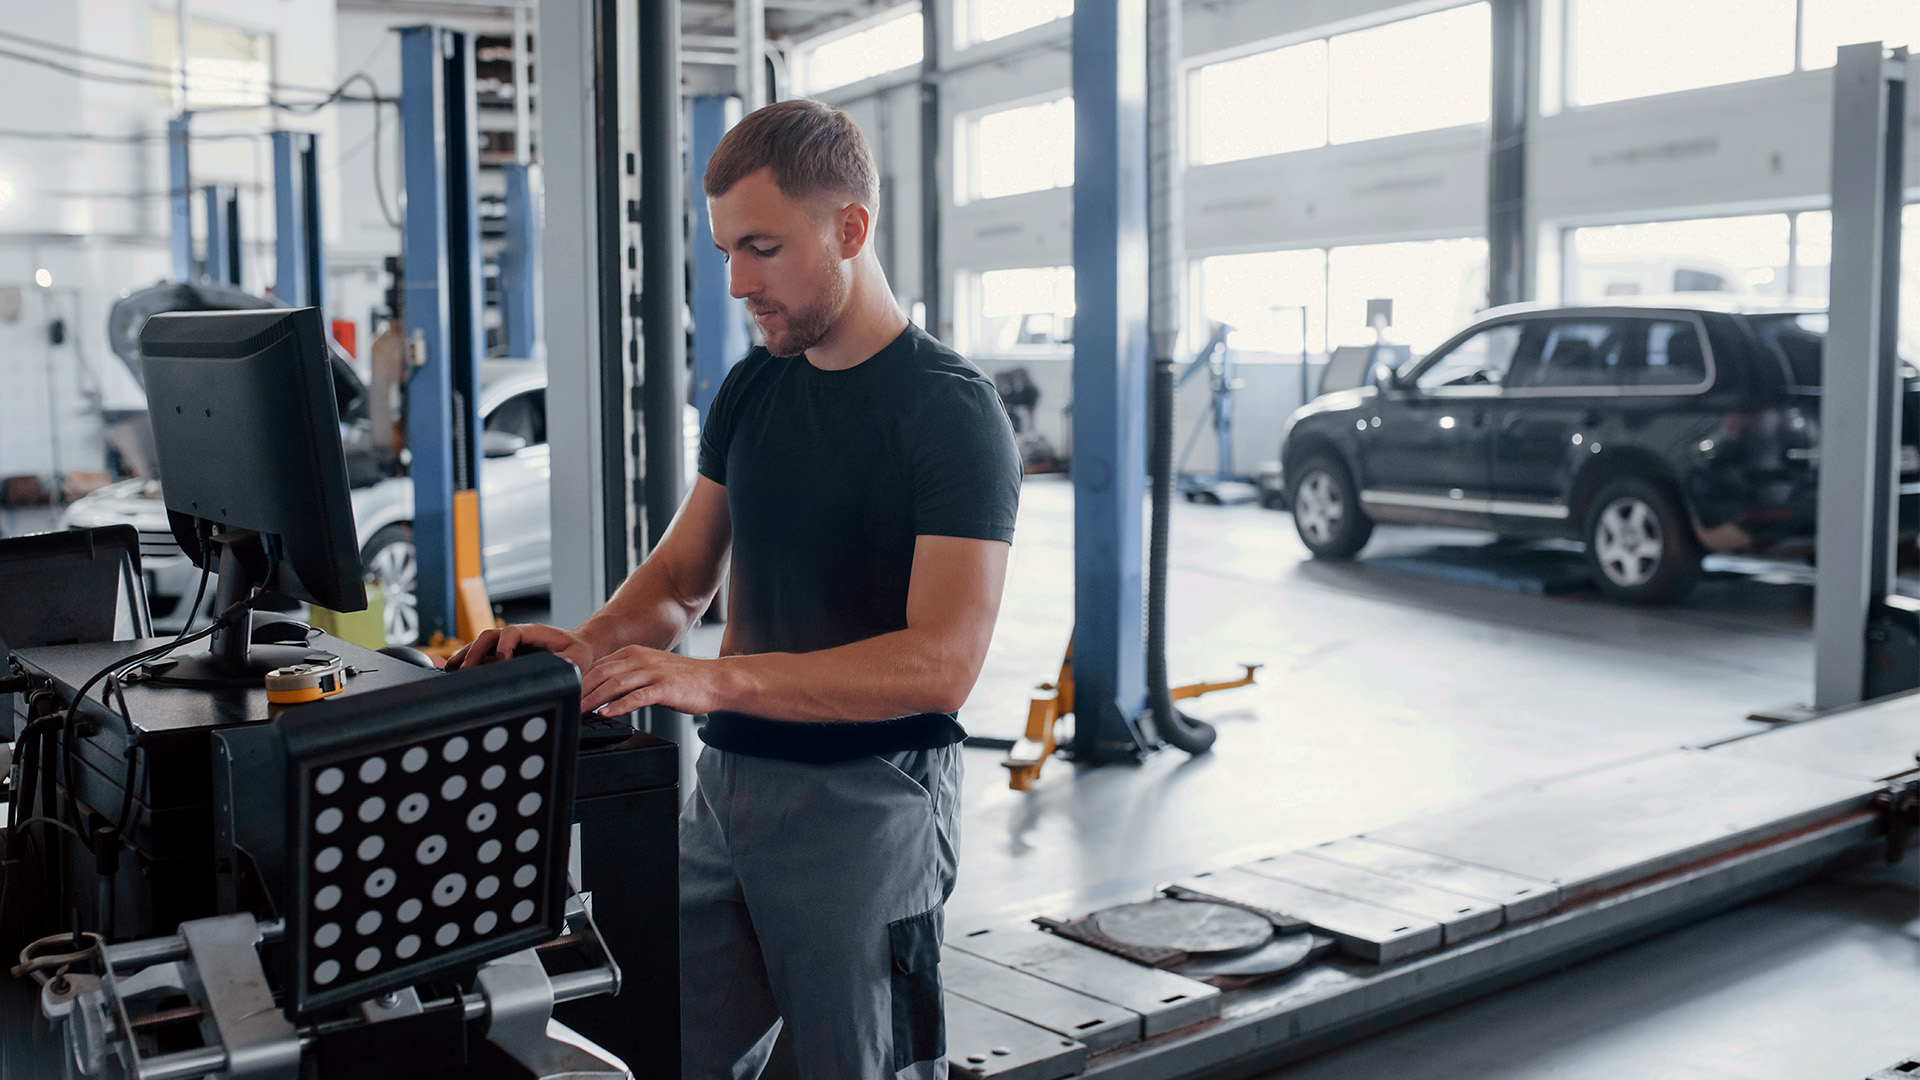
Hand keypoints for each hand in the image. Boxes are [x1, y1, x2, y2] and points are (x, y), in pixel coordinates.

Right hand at [444, 623, 595, 672]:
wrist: (579, 646)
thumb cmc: (577, 652)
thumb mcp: (576, 659)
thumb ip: (565, 665)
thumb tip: (556, 674)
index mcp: (533, 632)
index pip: (511, 633)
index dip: (504, 647)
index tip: (502, 662)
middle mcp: (517, 636)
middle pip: (489, 637)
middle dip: (475, 652)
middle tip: (465, 671)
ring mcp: (509, 643)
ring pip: (481, 645)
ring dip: (466, 655)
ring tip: (449, 669)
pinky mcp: (504, 653)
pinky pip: (482, 654)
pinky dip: (467, 660)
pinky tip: (453, 669)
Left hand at [580, 646, 723, 716]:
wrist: (715, 681)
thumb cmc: (684, 679)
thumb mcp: (650, 669)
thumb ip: (627, 675)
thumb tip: (601, 689)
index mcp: (634, 653)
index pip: (599, 665)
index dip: (580, 681)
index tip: (568, 695)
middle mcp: (642, 659)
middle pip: (603, 672)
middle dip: (582, 690)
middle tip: (568, 705)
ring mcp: (654, 672)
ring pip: (616, 683)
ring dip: (595, 698)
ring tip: (581, 711)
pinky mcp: (665, 688)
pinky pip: (637, 696)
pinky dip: (619, 706)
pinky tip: (607, 714)